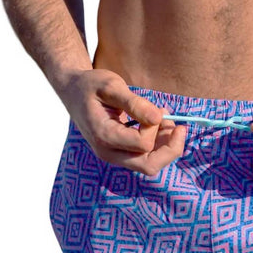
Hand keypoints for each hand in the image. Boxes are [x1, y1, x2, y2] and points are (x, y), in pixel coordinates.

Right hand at [59, 69, 185, 174]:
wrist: (74, 93)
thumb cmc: (90, 86)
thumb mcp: (111, 85)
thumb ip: (134, 102)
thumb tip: (158, 117)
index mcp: (104, 136)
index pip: (143, 144)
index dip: (155, 127)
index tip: (155, 109)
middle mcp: (109, 153)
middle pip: (150, 166)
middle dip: (170, 149)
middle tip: (179, 126)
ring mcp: (115, 157)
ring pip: (150, 165)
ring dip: (166, 146)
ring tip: (168, 121)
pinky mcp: (122, 155)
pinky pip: (146, 159)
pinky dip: (159, 145)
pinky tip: (160, 125)